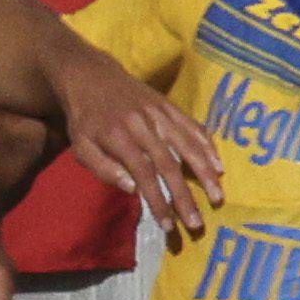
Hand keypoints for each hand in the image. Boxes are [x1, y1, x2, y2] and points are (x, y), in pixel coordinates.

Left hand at [55, 47, 223, 244]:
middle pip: (169, 164)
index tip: (168, 224)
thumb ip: (104, 169)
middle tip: (196, 222)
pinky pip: (192, 125)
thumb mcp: (81, 146)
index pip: (144, 174)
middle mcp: (143, 124)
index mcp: (119, 137)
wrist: (91, 75)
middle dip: (184, 195)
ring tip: (217, 195)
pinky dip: (207, 145)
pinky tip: (218, 164)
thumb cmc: (85, 119)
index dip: (158, 200)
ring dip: (204, 171)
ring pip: (186, 144)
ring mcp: (159, 113)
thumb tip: (133, 189)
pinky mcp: (169, 105)